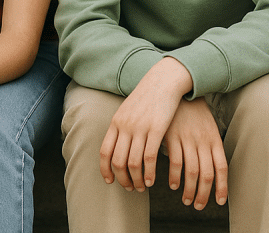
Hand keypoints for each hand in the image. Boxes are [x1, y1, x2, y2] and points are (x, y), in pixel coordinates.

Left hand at [99, 58, 192, 192]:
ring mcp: (140, 128)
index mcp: (116, 122)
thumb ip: (121, 127)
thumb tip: (116, 146)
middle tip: (129, 188)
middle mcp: (125, 126)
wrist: (163, 81)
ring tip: (141, 187)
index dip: (105, 169)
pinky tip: (151, 180)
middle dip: (122, 179)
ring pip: (133, 162)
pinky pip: (149, 157)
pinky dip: (149, 172)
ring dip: (136, 179)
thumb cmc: (146, 97)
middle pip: (117, 161)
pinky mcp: (156, 129)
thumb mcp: (127, 110)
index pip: (104, 151)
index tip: (110, 181)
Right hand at [162, 98, 226, 209]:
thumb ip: (211, 147)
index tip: (219, 201)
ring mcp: (187, 138)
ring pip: (191, 172)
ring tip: (186, 199)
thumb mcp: (208, 127)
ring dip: (189, 190)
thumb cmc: (194, 112)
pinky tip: (173, 184)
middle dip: (203, 194)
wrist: (178, 90)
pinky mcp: (172, 136)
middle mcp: (203, 140)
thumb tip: (213, 170)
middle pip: (207, 174)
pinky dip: (174, 177)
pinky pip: (175, 162)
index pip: (222, 168)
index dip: (222, 187)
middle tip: (198, 206)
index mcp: (214, 138)